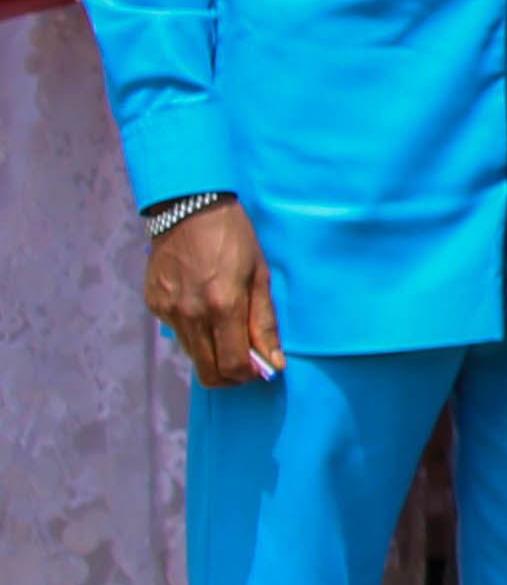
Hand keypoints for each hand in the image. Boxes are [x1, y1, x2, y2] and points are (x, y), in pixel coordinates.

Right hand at [144, 204, 279, 387]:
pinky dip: (194, 331)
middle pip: (208, 371)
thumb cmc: (233, 238)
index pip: (233, 365)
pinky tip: (204, 307)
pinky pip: (177, 331)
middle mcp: (191, 314)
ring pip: (192, 354)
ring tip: (228, 331)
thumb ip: (264, 323)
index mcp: (223, 306)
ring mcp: (168, 310)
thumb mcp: (259, 276)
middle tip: (246, 362)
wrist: (189, 208)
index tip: (262, 368)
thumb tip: (274, 361)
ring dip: (212, 353)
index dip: (250, 375)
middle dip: (230, 375)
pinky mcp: (154, 304)